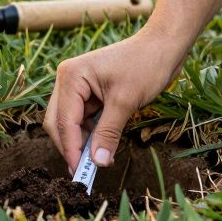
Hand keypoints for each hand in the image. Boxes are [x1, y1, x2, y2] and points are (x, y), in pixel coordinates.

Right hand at [43, 28, 185, 172]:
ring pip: (69, 123)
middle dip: (71, 147)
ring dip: (81, 143)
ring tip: (98, 162)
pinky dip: (90, 134)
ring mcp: (77, 86)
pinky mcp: (89, 93)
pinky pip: (83, 119)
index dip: (71, 149)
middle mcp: (68, 80)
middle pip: (58, 123)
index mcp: (71, 77)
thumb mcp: (125, 102)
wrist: (163, 46)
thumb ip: (108, 133)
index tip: (81, 174)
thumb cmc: (145, 66)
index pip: (64, 121)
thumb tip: (97, 162)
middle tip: (85, 174)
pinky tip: (102, 148)